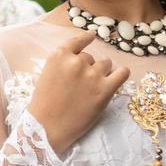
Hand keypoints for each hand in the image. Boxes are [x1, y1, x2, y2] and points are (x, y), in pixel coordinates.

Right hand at [29, 31, 129, 155]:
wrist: (46, 128)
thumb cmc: (43, 105)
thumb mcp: (47, 74)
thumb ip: (63, 63)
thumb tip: (81, 58)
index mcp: (59, 55)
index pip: (78, 41)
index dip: (86, 38)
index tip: (92, 36)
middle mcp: (77, 61)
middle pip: (91, 58)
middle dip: (88, 68)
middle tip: (80, 85)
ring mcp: (92, 75)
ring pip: (105, 65)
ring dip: (101, 73)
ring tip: (92, 88)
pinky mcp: (105, 90)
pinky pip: (122, 73)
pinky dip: (121, 74)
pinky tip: (118, 76)